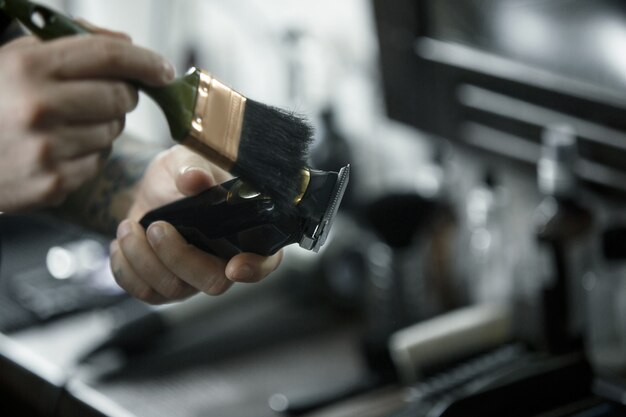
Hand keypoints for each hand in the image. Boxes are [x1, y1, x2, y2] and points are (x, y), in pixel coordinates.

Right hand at [0, 31, 173, 210]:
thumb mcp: (17, 58)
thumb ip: (73, 43)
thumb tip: (129, 44)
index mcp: (28, 68)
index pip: (108, 56)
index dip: (145, 61)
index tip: (164, 69)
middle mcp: (38, 108)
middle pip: (120, 97)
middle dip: (124, 95)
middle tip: (107, 95)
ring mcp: (46, 149)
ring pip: (113, 131)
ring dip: (104, 125)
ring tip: (68, 123)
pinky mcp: (53, 183)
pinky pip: (98, 161)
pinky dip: (90, 153)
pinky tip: (60, 148)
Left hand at [110, 145, 283, 303]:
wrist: (152, 187)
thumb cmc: (183, 172)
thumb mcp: (188, 159)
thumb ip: (193, 167)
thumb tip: (194, 179)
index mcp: (247, 231)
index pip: (266, 260)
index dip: (255, 269)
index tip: (235, 266)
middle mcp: (226, 262)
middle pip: (213, 282)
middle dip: (179, 257)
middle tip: (156, 226)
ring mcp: (195, 279)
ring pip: (173, 289)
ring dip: (143, 258)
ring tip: (129, 226)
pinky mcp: (164, 288)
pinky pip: (144, 292)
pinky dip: (125, 267)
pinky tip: (123, 241)